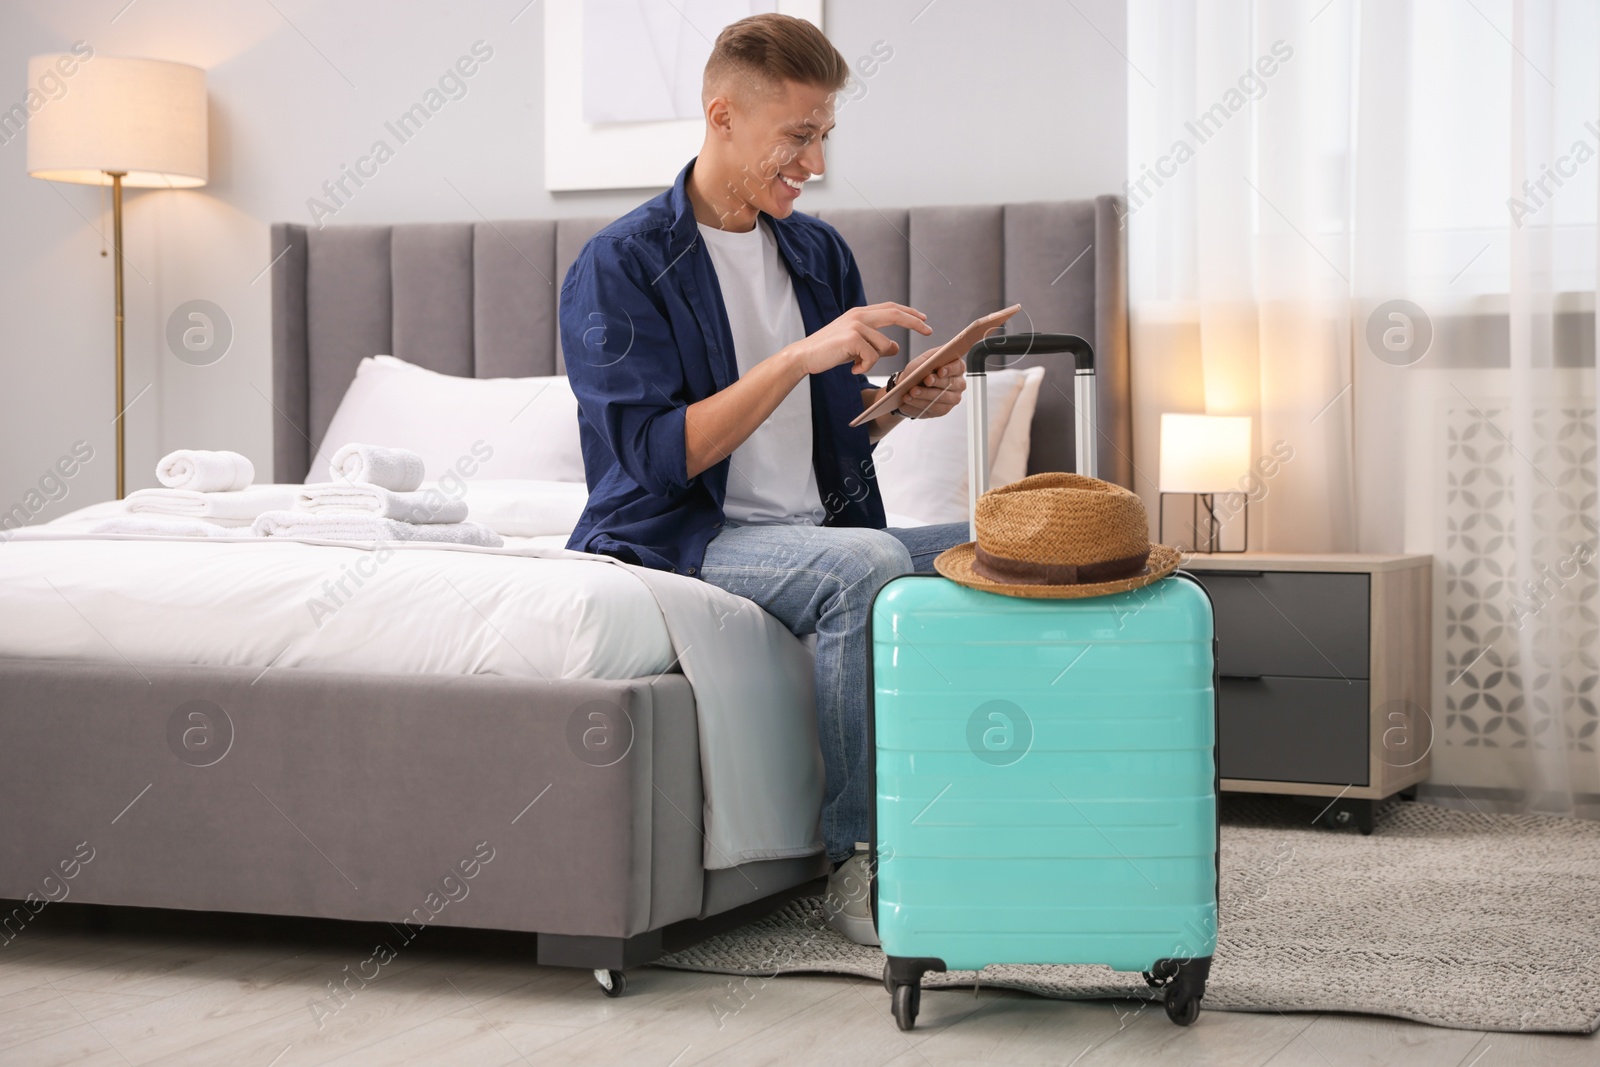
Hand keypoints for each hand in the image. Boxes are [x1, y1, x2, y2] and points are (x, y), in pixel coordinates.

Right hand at [784, 302, 930, 376]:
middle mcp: (859, 315)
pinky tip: (852, 368)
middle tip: (929, 330)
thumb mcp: (856, 346)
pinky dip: (864, 367)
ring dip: (874, 361)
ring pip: (884, 346)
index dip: (909, 313)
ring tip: (856, 365)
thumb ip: (874, 343)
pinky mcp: (852, 337)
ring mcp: (856, 325)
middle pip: (895, 314)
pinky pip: (873, 357)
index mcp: (860, 313)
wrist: (804, 356)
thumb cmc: (829, 352)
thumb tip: (895, 347)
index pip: (891, 308)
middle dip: (915, 322)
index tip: (924, 319)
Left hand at [893, 359, 964, 419]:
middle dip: (936, 382)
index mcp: (956, 367)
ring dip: (924, 395)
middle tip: (925, 381)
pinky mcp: (943, 410)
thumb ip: (932, 357)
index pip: (958, 366)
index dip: (950, 369)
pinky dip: (919, 404)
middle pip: (950, 383)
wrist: (908, 387)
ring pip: (941, 397)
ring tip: (911, 392)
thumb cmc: (918, 371)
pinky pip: (933, 408)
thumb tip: (936, 359)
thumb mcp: (923, 360)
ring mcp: (953, 398)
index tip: (940, 371)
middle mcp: (958, 383)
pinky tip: (909, 400)